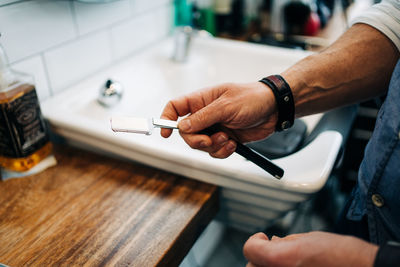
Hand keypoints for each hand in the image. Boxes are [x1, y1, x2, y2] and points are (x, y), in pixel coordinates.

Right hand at [160, 82, 277, 157]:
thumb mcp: (226, 106)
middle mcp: (205, 115)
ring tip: (228, 139)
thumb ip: (203, 118)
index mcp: (201, 100)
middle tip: (209, 140)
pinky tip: (233, 144)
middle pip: (186, 133)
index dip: (166, 119)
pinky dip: (222, 152)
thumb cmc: (252, 98)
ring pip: (201, 145)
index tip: (165, 133)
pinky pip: (215, 152)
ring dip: (213, 146)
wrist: (274, 109)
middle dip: (197, 140)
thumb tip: (182, 127)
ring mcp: (215, 128)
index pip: (175, 108)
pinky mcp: (225, 139)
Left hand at [243, 231, 377, 266]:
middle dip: (259, 258)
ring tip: (287, 262)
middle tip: (275, 252)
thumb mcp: (308, 239)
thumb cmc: (342, 256)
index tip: (264, 238)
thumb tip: (273, 242)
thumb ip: (285, 242)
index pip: (249, 249)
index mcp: (281, 259)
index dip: (256, 240)